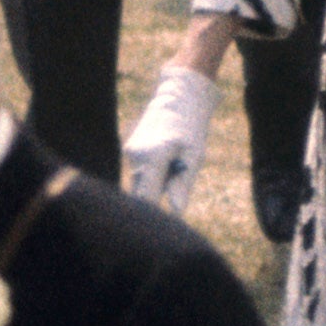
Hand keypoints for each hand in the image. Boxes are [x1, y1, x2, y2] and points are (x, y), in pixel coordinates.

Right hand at [123, 63, 218, 215]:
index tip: (158, 230)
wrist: (180, 95)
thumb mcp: (194, 156)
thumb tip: (176, 212)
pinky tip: (164, 167)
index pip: (147, 198)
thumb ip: (182, 185)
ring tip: (171, 179)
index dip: (151, 216)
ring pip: (139, 183)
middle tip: (164, 216)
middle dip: (150, 206)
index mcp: (154, 157)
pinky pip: (139, 173)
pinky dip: (150, 178)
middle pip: (140, 194)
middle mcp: (137, 156)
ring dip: (153, 189)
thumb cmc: (192, 126)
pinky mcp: (131, 150)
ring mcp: (131, 152)